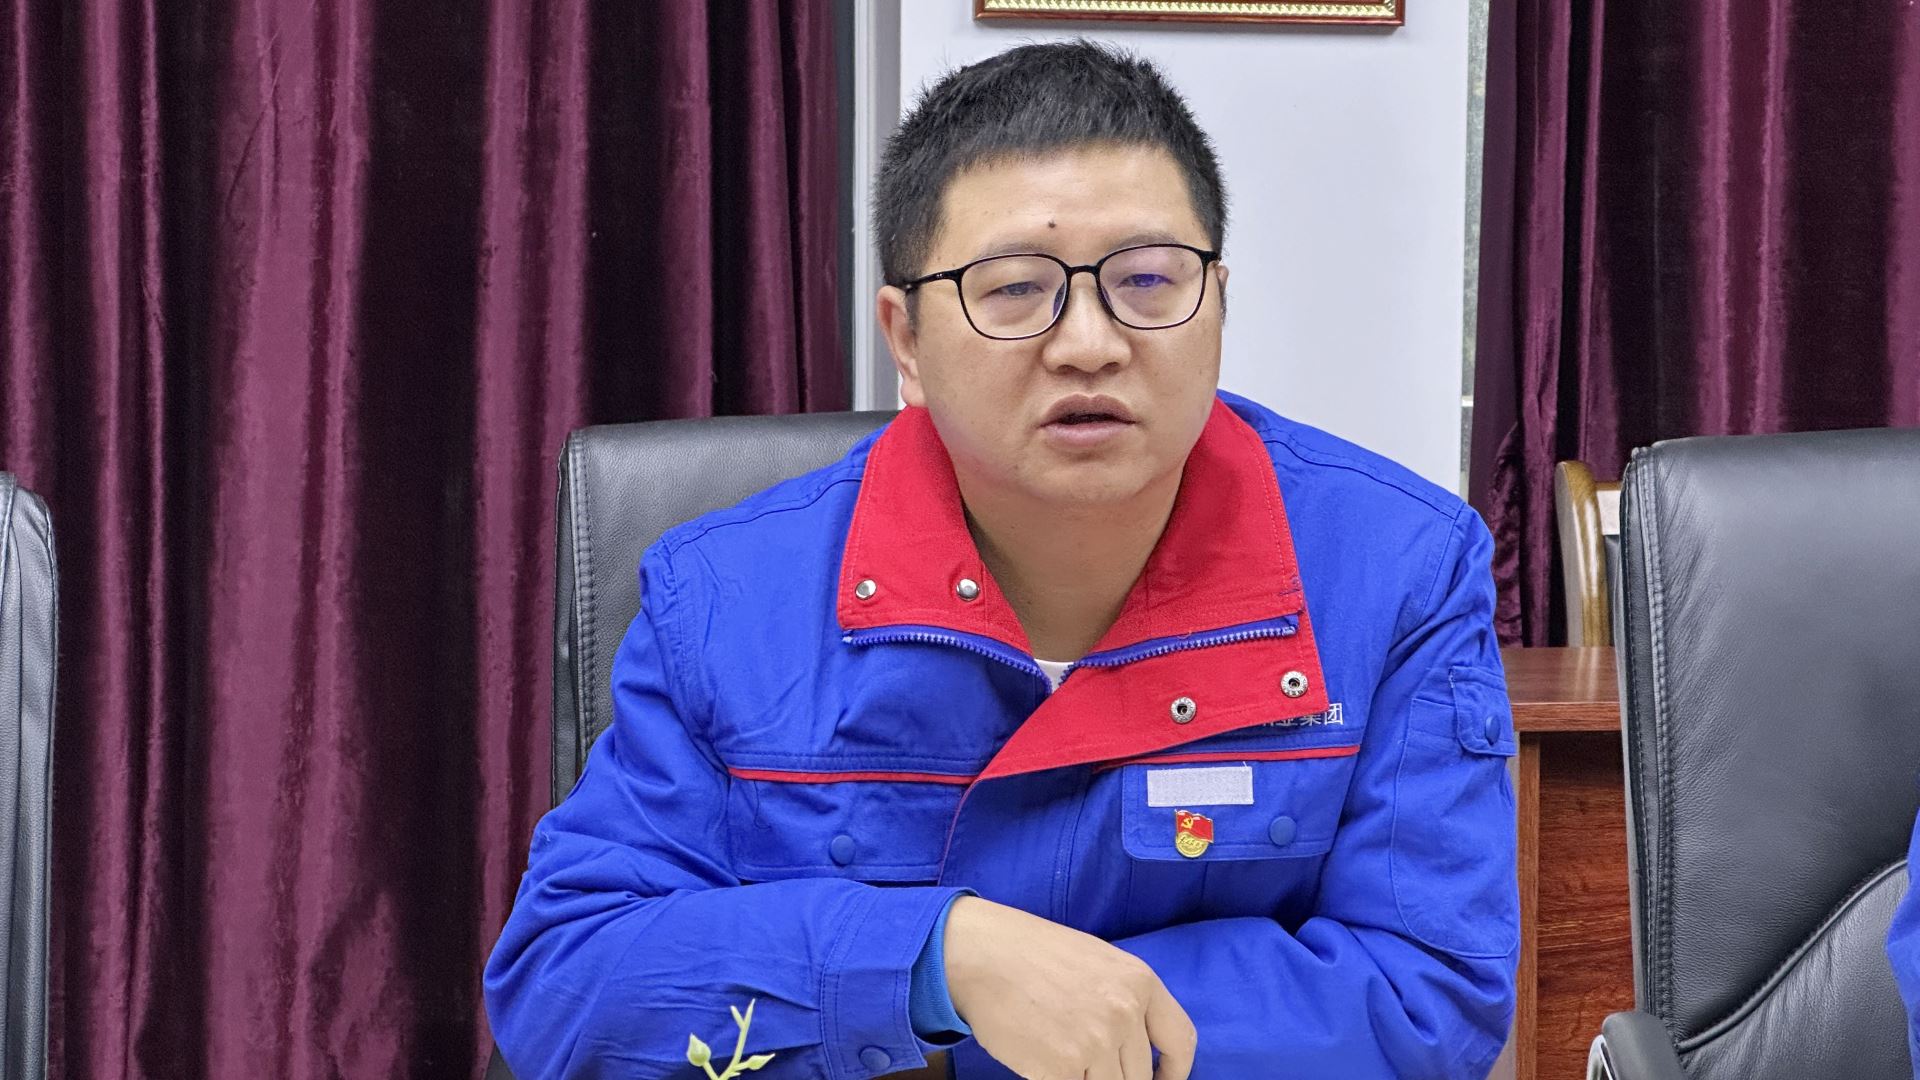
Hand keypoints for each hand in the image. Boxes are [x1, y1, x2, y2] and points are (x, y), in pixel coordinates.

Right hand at [940, 896, 1196, 1079]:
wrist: (982, 955)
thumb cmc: (1034, 955)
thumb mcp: (1099, 963)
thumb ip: (1127, 1001)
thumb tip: (1139, 1047)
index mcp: (1140, 982)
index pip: (1181, 1040)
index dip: (1174, 1072)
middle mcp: (1125, 1013)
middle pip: (1141, 1077)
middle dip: (1118, 1078)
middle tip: (1089, 1065)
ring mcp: (1096, 1043)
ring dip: (1088, 1079)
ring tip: (1062, 1057)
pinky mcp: (1062, 1068)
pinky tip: (1043, 1061)